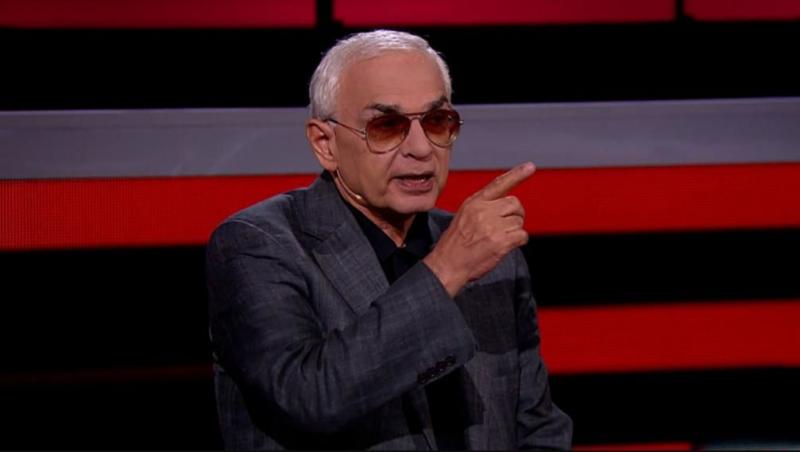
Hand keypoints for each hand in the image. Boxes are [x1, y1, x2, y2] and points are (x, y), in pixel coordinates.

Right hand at [424, 162, 534, 296]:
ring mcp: (493, 226)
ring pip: (519, 221)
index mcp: (474, 203)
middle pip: (514, 204)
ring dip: (514, 231)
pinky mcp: (501, 241)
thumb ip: (482, 208)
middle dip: (516, 214)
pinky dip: (518, 241)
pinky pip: (522, 235)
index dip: (517, 174)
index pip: (498, 183)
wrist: (447, 265)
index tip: (530, 167)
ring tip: (498, 239)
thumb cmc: (454, 245)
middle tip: (507, 226)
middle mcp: (483, 211)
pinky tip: (506, 246)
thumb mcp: (463, 217)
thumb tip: (504, 207)